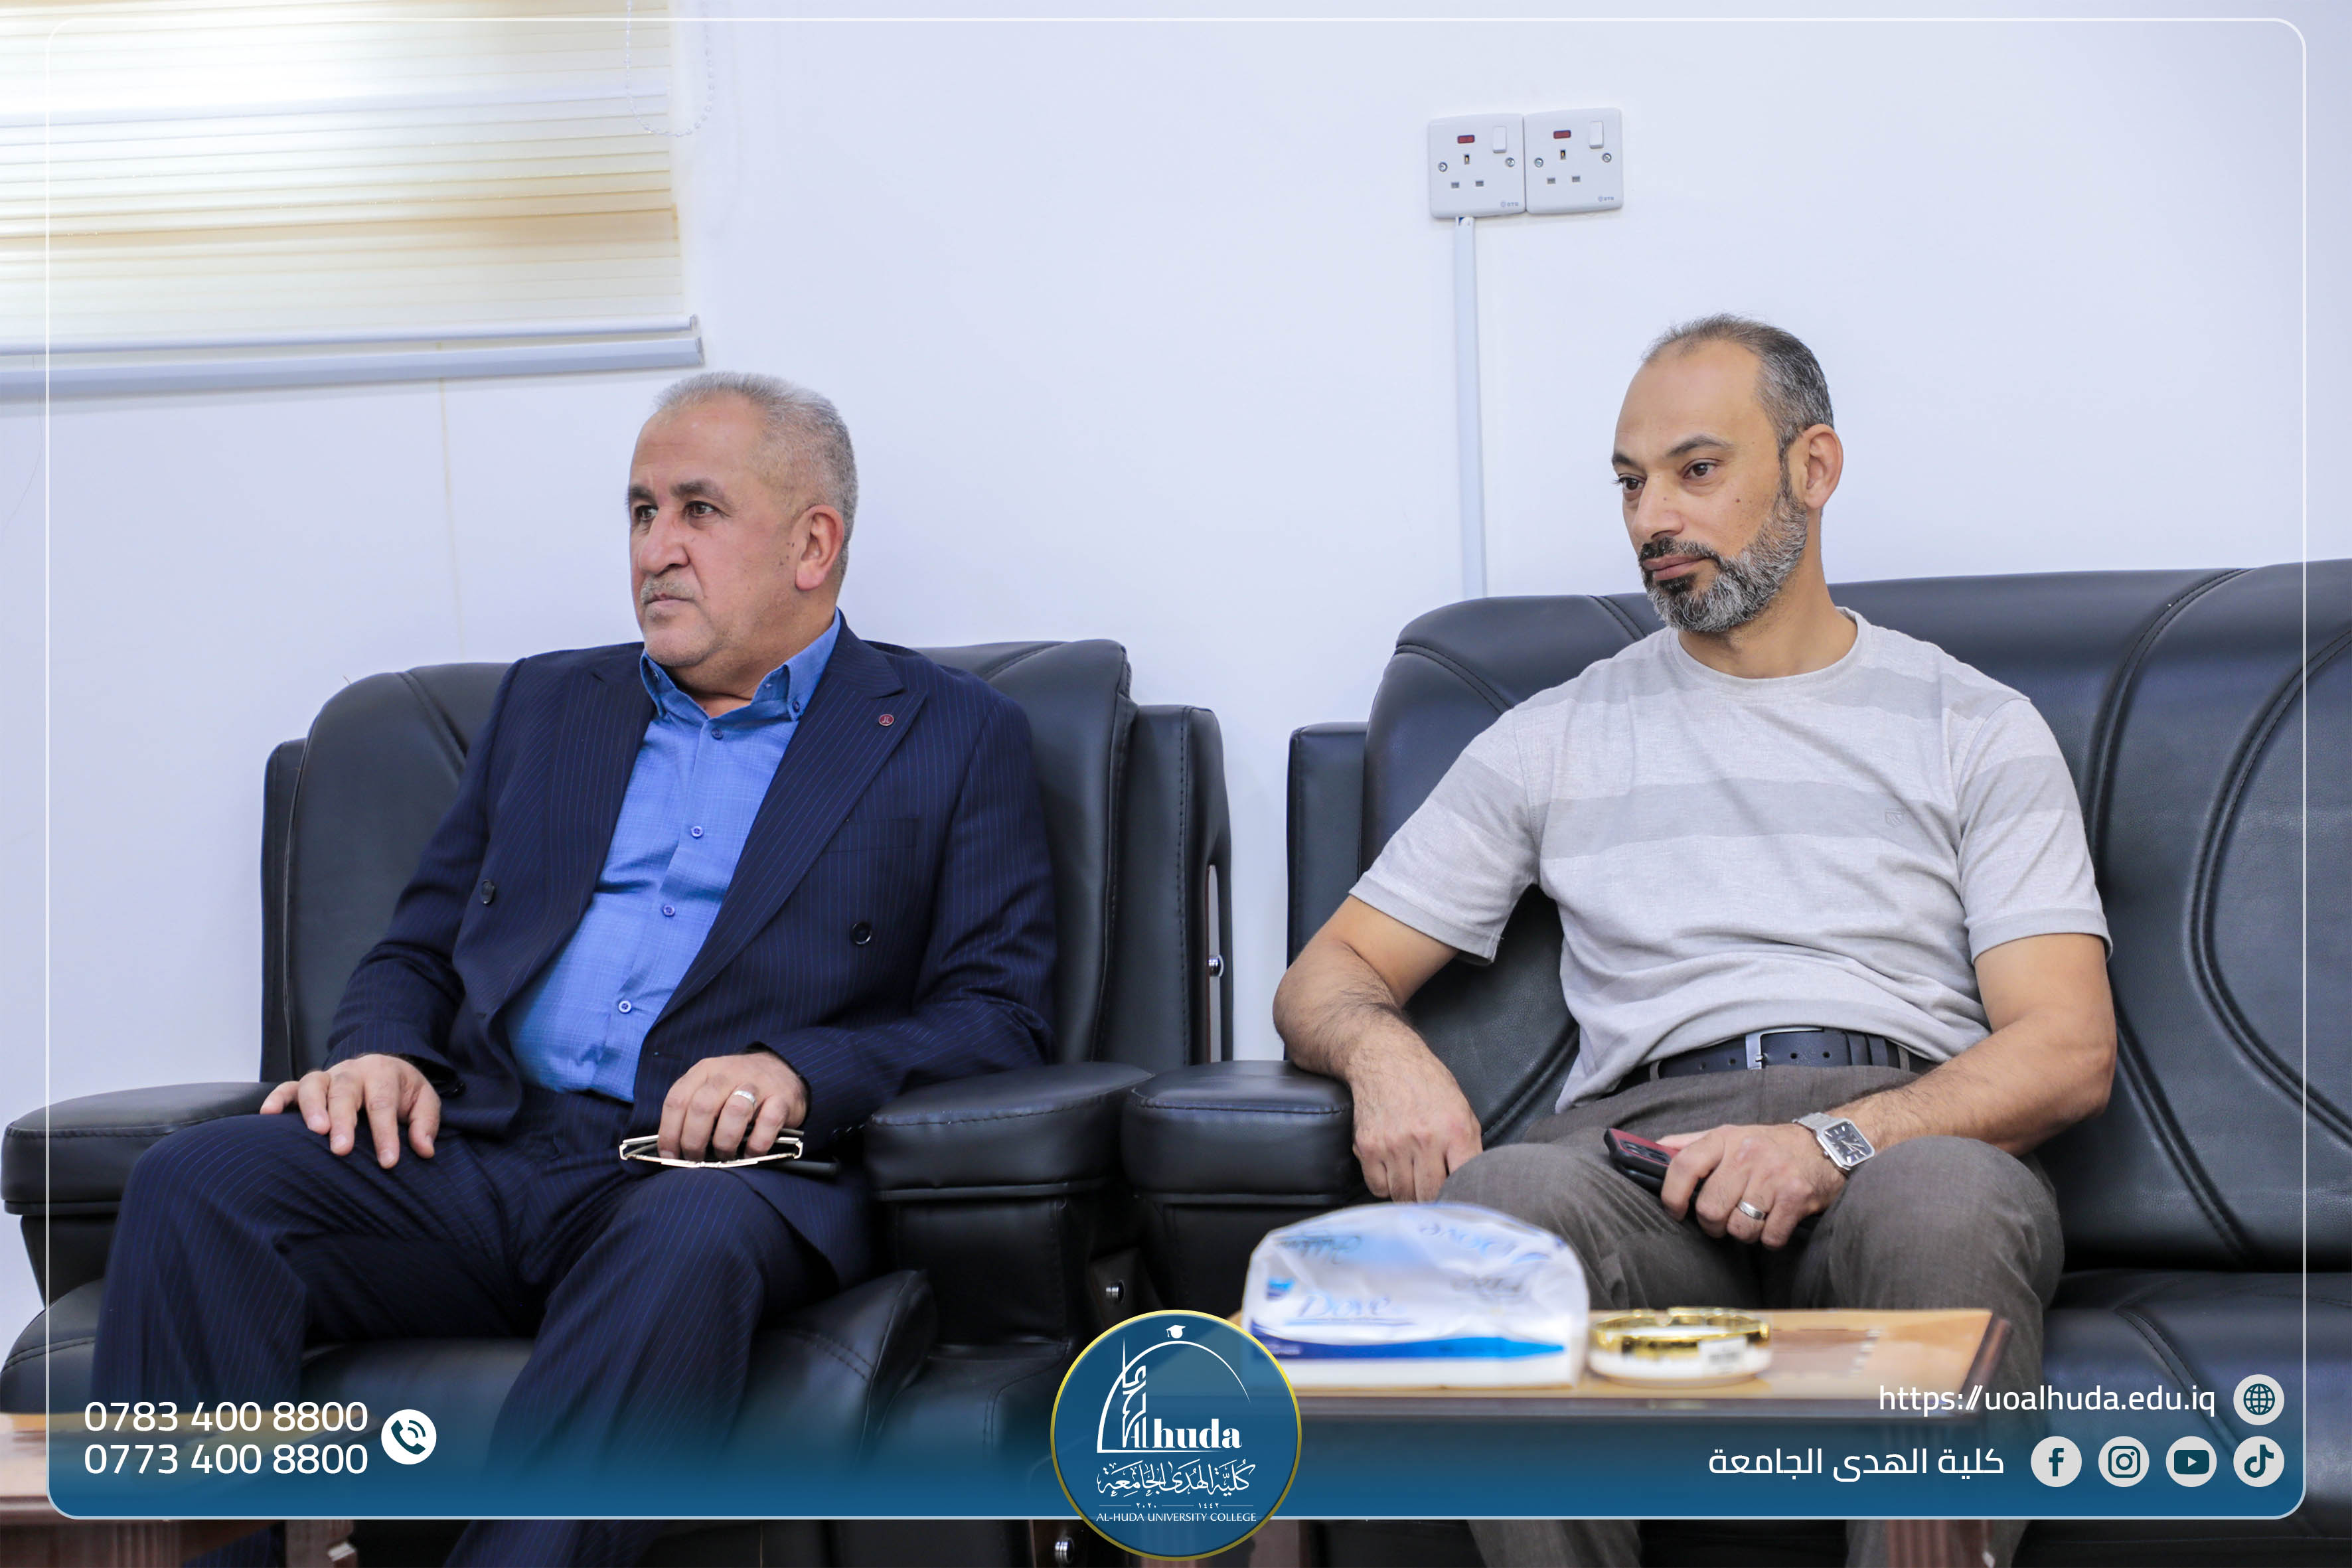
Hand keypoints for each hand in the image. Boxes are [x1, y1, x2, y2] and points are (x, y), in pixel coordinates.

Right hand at [260, 1054, 440, 1167]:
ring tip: (315, 1131)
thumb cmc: (402, 1091)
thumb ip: (425, 1123)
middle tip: (342, 1149)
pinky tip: (268, 1114)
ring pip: (314, 1085)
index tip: (388, 1162)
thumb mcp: (423, 1100)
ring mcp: (328, 1076)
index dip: (385, 1134)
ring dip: (312, 1107)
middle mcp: (352, 1072)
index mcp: (383, 1073)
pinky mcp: (308, 1084)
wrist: (384, 1067)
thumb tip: (424, 1149)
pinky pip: (289, 1087)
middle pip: (345, 1093)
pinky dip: (277, 1098)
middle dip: (343, 1121)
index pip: (383, 1104)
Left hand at [659, 1051, 808, 1160]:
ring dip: (725, 1143)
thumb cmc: (738, 1088)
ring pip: (735, 1112)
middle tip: (696, 1158)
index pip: (677, 1100)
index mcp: (705, 1071)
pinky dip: (756, 1145)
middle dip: (694, 1141)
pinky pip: (767, 1124)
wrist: (782, 1068)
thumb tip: (672, 1150)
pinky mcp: (783, 1097)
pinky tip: (751, 1153)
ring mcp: (758, 1083)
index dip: (669, 1133)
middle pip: (702, 1107)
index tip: (670, 1156)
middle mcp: (728, 1073)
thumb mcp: (710, 1087)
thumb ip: (691, 1109)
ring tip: (725, 1155)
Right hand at [1349, 1048, 1482, 1202]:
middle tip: (1431, 1192)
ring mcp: (1393, 1144)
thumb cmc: (1428, 1085)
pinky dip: (1386, 1185)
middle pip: (1429, 1196)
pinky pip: (1378, 1187)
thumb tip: (1472, 1185)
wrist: (1385, 1059)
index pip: (1462, 1183)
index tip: (1456, 1200)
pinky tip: (1392, 1169)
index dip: (1460, 1197)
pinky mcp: (1368, 1147)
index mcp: (1455, 1130)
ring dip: (1408, 1194)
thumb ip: (1469, 1147)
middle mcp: (1424, 1139)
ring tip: (1412, 1179)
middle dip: (1432, 1200)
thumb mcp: (1461, 1110)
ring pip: (1403, 1196)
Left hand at [1657, 1123, 1842, 1248]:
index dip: (1672, 1195)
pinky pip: (1769, 1237)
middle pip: (1710, 1209)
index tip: (1675, 1211)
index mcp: (1724, 1138)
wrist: (1826, 1145)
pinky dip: (1769, 1238)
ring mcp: (1773, 1176)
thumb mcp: (1730, 1134)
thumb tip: (1654, 1149)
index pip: (1684, 1166)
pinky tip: (1774, 1221)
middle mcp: (1747, 1155)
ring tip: (1752, 1217)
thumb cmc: (1769, 1145)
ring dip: (1743, 1232)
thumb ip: (1691, 1143)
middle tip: (1722, 1219)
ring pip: (1738, 1228)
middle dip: (1713, 1224)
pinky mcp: (1796, 1197)